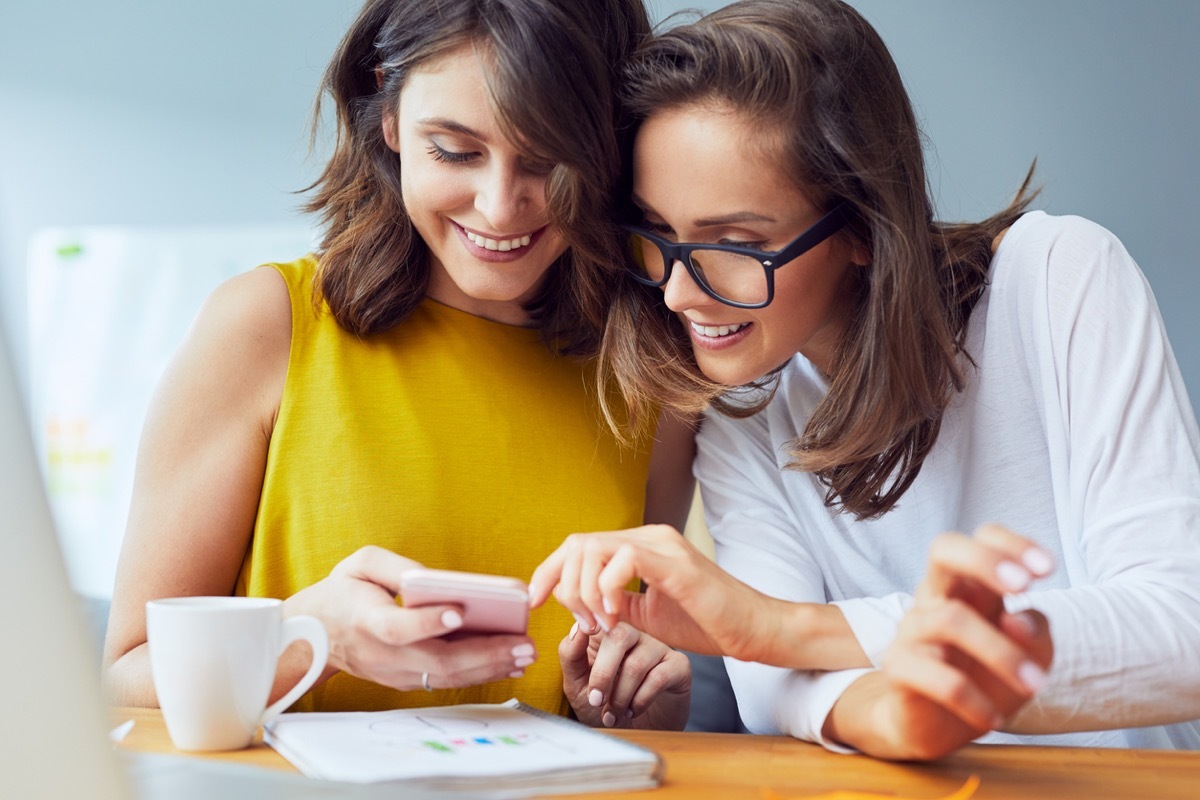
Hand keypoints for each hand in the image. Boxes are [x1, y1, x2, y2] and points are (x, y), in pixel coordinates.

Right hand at [282, 546, 535, 693]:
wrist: (313, 635)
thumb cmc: (343, 591)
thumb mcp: (360, 563)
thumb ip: (394, 566)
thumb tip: (434, 578)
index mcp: (366, 620)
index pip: (398, 628)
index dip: (428, 622)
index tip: (461, 611)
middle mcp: (381, 654)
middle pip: (435, 661)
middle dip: (484, 654)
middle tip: (523, 644)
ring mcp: (393, 673)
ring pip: (445, 678)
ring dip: (489, 668)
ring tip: (525, 654)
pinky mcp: (404, 680)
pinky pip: (444, 681)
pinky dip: (479, 674)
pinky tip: (508, 662)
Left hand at [530, 525, 775, 660]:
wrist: (754, 630)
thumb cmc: (708, 624)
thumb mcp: (648, 616)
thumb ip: (616, 605)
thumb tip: (581, 608)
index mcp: (642, 546)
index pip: (580, 545)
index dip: (549, 571)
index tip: (533, 602)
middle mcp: (650, 536)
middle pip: (578, 543)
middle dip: (561, 585)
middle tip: (580, 623)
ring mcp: (662, 545)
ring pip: (594, 548)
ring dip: (584, 592)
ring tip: (600, 623)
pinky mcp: (675, 562)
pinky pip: (622, 559)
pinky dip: (607, 590)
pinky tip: (617, 617)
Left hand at [560, 620, 690, 729]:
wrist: (633, 734)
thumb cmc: (603, 706)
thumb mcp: (577, 685)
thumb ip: (572, 655)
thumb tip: (578, 627)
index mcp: (606, 634)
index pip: (597, 620)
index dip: (587, 632)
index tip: (582, 653)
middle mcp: (633, 635)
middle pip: (619, 636)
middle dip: (603, 674)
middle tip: (595, 701)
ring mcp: (657, 648)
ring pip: (637, 663)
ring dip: (620, 696)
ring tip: (613, 715)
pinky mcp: (678, 665)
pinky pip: (659, 677)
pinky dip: (640, 700)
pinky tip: (632, 711)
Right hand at [825, 525, 1054, 759]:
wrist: (935, 725)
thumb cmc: (985, 678)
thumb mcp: (1030, 655)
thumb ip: (1035, 631)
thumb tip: (1017, 620)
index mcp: (971, 586)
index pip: (982, 539)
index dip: (1012, 545)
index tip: (1047, 570)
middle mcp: (937, 597)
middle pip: (943, 550)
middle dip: (984, 559)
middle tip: (1023, 587)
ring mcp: (913, 629)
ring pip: (950, 619)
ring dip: (1002, 652)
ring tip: (1034, 684)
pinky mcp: (898, 666)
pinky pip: (934, 676)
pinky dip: (972, 700)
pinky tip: (993, 719)